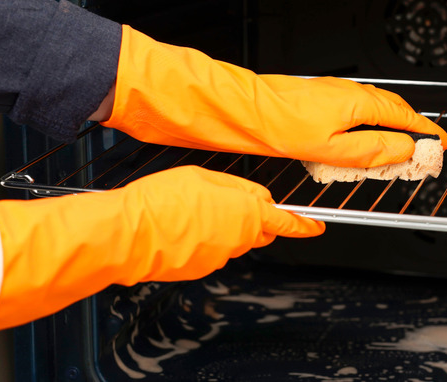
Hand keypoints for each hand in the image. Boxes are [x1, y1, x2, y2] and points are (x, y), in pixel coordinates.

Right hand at [0, 166, 322, 332]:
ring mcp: (219, 257)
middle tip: (228, 205)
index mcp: (246, 213)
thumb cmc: (162, 201)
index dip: (304, 226)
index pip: (286, 222)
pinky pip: (212, 252)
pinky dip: (204, 241)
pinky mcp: (200, 269)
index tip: (316, 228)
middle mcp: (238, 239)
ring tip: (192, 212)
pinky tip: (182, 228)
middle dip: (254, 219)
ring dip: (223, 228)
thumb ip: (238, 187)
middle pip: (259, 231)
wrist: (130, 233)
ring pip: (233, 241)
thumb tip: (256, 198)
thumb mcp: (205, 176)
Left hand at [102, 25, 446, 168]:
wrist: (247, 111)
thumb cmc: (281, 127)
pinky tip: (361, 139)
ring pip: (375, 109)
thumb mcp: (334, 149)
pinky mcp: (322, 96)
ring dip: (391, 126)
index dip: (426, 132)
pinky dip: (370, 124)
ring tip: (396, 150)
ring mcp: (336, 92)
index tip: (441, 143)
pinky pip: (358, 109)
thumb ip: (373, 150)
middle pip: (394, 110)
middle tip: (422, 150)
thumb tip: (405, 149)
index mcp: (359, 103)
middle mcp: (351, 92)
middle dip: (412, 129)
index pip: (406, 117)